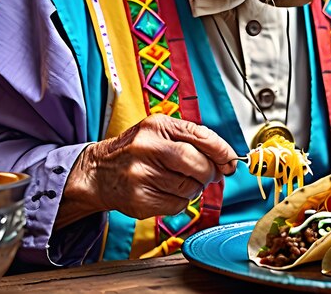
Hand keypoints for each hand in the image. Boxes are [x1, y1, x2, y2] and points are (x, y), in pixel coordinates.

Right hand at [58, 115, 236, 226]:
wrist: (99, 172)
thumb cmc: (136, 150)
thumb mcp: (159, 132)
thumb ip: (191, 140)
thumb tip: (225, 161)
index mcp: (157, 126)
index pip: (199, 135)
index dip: (221, 150)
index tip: (231, 160)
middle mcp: (148, 147)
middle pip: (196, 163)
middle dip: (209, 172)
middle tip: (208, 175)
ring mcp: (142, 174)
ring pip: (189, 187)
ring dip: (194, 188)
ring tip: (180, 181)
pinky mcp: (140, 199)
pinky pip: (177, 205)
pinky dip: (180, 201)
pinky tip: (166, 192)